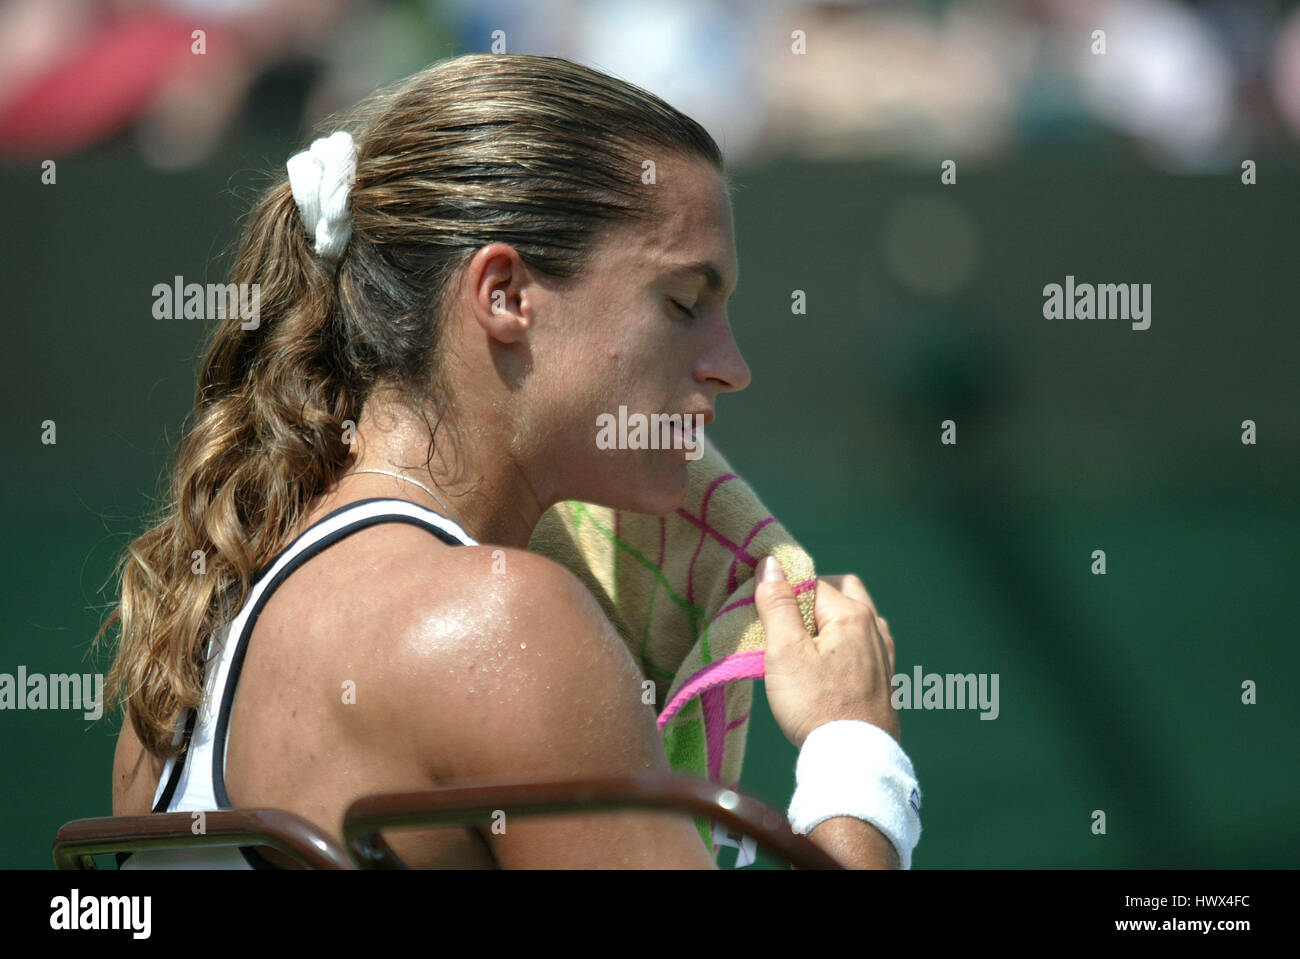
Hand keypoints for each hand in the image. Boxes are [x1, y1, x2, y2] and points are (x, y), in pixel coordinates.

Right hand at [755, 558, 899, 750]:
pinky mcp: (885, 679)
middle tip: (787, 623)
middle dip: (813, 597)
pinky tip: (832, 663)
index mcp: (851, 614)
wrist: (853, 759)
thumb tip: (771, 562)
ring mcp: (884, 654)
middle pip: (843, 591)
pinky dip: (846, 642)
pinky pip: (866, 643)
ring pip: (857, 617)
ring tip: (806, 643)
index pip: (812, 582)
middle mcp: (874, 628)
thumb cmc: (815, 704)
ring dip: (832, 619)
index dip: (785, 593)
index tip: (766, 615)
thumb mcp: (785, 651)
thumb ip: (778, 604)